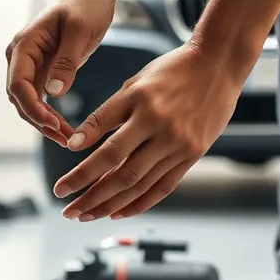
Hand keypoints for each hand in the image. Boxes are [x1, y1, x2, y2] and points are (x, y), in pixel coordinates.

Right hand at [5, 0, 115, 146]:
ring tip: (67, 139)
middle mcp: (21, 57)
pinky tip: (65, 128)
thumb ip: (67, 61)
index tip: (53, 124)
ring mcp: (30, 65)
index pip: (18, 84)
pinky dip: (50, 115)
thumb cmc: (87, 5)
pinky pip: (40, 100)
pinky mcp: (43, 71)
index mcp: (25, 45)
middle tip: (64, 139)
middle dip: (38, 121)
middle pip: (19, 98)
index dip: (32, 108)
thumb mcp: (80, 30)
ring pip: (28, 103)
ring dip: (44, 123)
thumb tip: (53, 93)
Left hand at [55, 40, 252, 219]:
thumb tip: (77, 144)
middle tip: (67, 209)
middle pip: (119, 169)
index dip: (81, 167)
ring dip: (108, 204)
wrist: (218, 66)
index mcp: (141, 102)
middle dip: (89, 193)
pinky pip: (162, 187)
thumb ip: (108, 113)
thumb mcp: (135, 82)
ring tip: (85, 214)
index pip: (103, 141)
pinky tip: (117, 212)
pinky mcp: (191, 155)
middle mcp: (160, 125)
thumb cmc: (171, 71)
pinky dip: (139, 203)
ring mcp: (178, 143)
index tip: (61, 185)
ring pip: (138, 183)